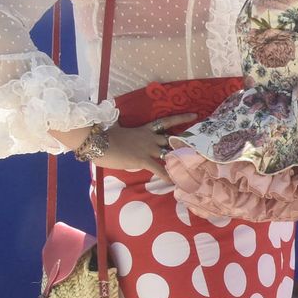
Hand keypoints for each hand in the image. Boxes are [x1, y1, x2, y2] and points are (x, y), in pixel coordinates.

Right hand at [53, 113, 198, 178]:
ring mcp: (148, 148)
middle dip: (185, 143)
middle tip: (200, 146)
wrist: (98, 142)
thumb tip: (118, 124)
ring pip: (169, 154)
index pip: (165, 122)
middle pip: (172, 139)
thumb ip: (124, 128)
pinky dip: (167, 176)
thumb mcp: (117, 129)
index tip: (194, 115)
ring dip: (180, 160)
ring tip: (194, 167)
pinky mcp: (143, 159)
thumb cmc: (104, 135)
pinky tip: (175, 183)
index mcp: (144, 130)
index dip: (180, 118)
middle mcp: (150, 138)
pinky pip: (159, 169)